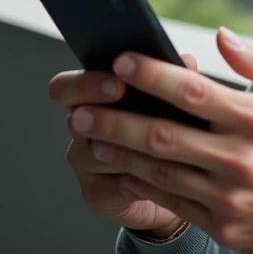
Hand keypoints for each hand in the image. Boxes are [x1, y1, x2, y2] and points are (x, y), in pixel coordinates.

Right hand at [49, 52, 200, 236]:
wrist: (176, 185)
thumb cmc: (167, 133)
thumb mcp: (171, 103)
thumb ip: (173, 79)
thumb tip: (186, 60)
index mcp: (92, 101)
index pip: (67, 87)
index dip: (87, 82)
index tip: (118, 79)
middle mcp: (82, 130)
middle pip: (73, 117)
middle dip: (94, 102)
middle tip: (120, 93)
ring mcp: (85, 163)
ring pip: (94, 153)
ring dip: (123, 146)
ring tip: (152, 141)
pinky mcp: (96, 193)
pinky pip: (112, 186)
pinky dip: (136, 179)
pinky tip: (157, 175)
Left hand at [67, 28, 252, 253]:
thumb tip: (221, 35)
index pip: (194, 92)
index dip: (152, 74)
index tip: (121, 59)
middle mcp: (240, 159)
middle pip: (163, 135)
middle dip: (115, 119)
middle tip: (81, 107)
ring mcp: (230, 197)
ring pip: (159, 171)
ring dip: (118, 154)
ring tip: (88, 137)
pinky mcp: (224, 227)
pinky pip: (172, 202)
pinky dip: (141, 185)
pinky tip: (119, 170)